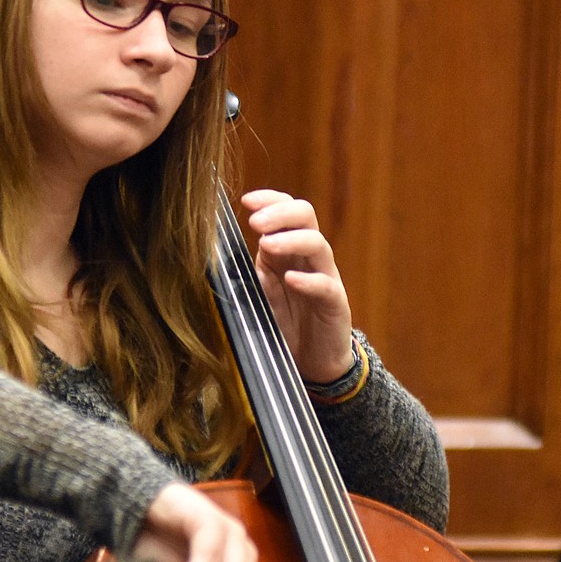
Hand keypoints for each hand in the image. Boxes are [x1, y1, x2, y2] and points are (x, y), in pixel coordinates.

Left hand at [241, 189, 354, 383]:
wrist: (313, 361)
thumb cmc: (285, 323)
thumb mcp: (260, 294)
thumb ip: (250, 273)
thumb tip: (225, 254)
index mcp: (287, 249)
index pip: (285, 209)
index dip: (269, 200)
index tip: (246, 201)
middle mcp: (307, 257)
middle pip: (305, 216)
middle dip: (280, 213)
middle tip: (255, 222)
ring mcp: (325, 277)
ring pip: (318, 244)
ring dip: (291, 239)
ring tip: (267, 245)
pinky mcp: (335, 302)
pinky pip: (326, 285)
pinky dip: (308, 280)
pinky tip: (291, 279)